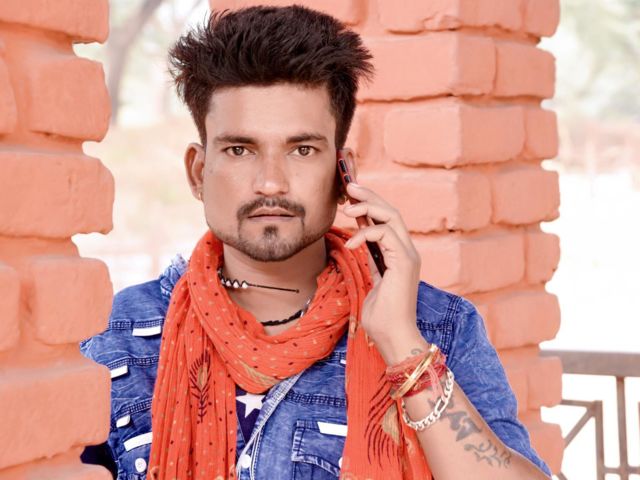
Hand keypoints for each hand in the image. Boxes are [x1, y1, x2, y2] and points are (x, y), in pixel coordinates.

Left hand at [342, 182, 422, 362]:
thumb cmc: (381, 316)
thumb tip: (359, 241)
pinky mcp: (405, 262)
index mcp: (400, 254)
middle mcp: (408, 251)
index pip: (387, 220)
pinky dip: (365, 233)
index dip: (370, 205)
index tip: (351, 196)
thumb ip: (370, 260)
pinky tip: (351, 242)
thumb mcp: (372, 280)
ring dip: (368, 208)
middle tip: (350, 186)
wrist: (393, 337)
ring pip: (392, 216)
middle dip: (370, 196)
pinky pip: (385, 234)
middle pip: (391, 211)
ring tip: (347, 208)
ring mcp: (409, 256)